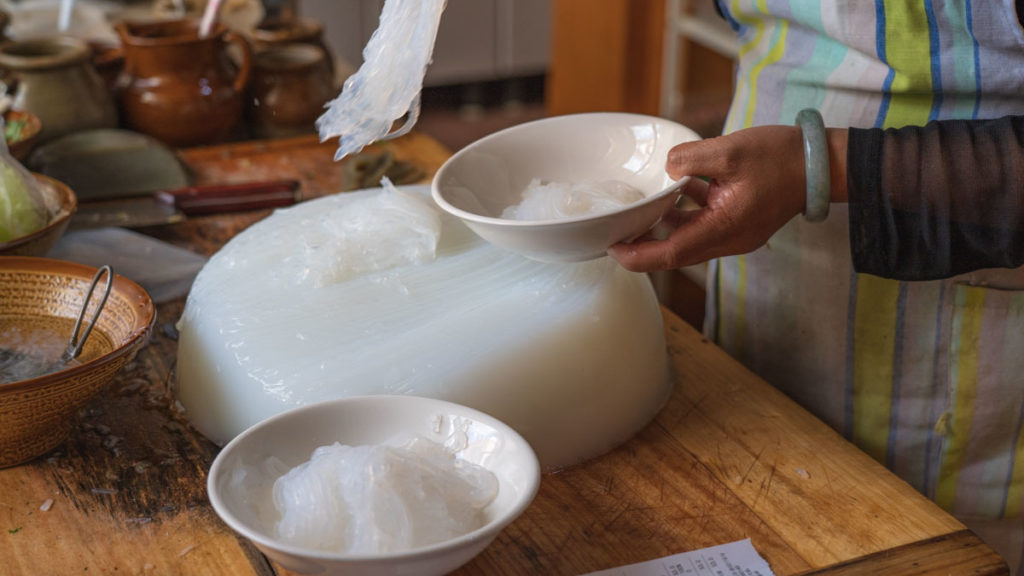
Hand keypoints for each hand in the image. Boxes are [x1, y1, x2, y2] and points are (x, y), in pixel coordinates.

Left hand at [607, 125, 844, 271]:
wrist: (822, 163)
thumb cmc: (781, 157)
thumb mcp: (730, 150)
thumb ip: (691, 158)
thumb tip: (667, 168)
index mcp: (724, 229)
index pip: (671, 254)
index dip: (638, 256)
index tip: (612, 248)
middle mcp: (728, 240)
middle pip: (675, 252)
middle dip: (644, 244)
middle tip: (614, 231)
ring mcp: (734, 233)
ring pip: (688, 236)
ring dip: (664, 225)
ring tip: (637, 210)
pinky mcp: (738, 222)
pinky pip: (703, 223)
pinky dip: (686, 212)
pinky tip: (675, 190)